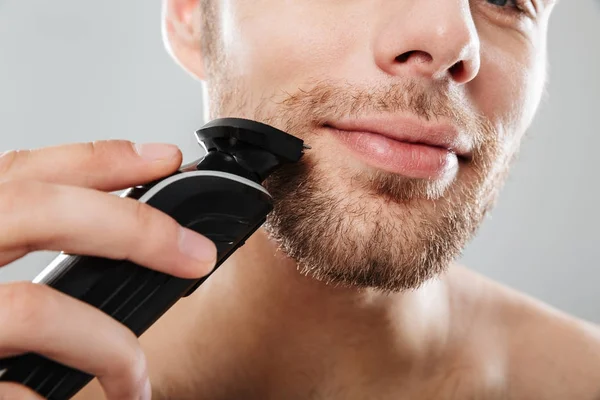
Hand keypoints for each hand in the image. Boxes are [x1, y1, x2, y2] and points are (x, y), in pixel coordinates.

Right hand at [0, 141, 216, 398]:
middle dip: (133, 228)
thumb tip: (109, 226)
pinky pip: (10, 390)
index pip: (21, 170)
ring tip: (138, 382)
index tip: (163, 156)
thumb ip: (13, 241)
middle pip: (36, 209)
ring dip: (111, 348)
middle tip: (195, 256)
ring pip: (34, 308)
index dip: (99, 158)